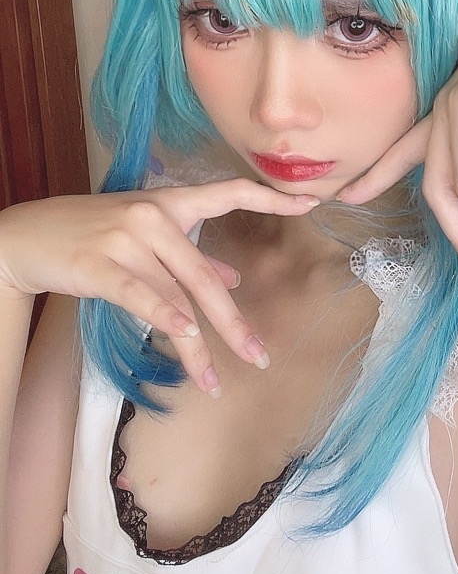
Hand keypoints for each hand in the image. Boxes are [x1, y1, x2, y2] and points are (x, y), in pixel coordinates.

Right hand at [0, 181, 318, 392]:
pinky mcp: (102, 265)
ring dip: (198, 347)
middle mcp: (154, 216)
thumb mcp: (144, 235)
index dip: (270, 198)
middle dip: (233, 323)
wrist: (31, 235)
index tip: (311, 202)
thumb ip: (191, 255)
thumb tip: (232, 278)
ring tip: (215, 381)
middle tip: (259, 356)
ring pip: (177, 299)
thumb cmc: (93, 233)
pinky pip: (142, 296)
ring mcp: (128, 239)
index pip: (229, 192)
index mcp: (171, 201)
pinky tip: (186, 341)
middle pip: (205, 278)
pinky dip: (166, 319)